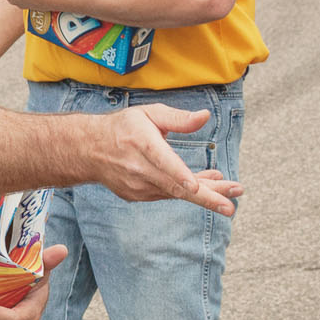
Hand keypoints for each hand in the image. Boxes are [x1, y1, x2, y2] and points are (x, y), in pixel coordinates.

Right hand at [92, 106, 243, 215]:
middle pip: (175, 186)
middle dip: (206, 196)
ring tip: (231, 189)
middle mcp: (138, 168)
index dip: (179, 175)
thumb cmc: (123, 127)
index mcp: (141, 143)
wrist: (89, 150)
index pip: (162, 162)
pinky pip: (168, 194)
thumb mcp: (149, 114)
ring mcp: (137, 186)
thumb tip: (205, 116)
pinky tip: (203, 184)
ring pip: (176, 193)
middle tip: (230, 206)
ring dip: (205, 193)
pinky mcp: (137, 196)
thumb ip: (178, 118)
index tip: (195, 186)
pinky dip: (186, 190)